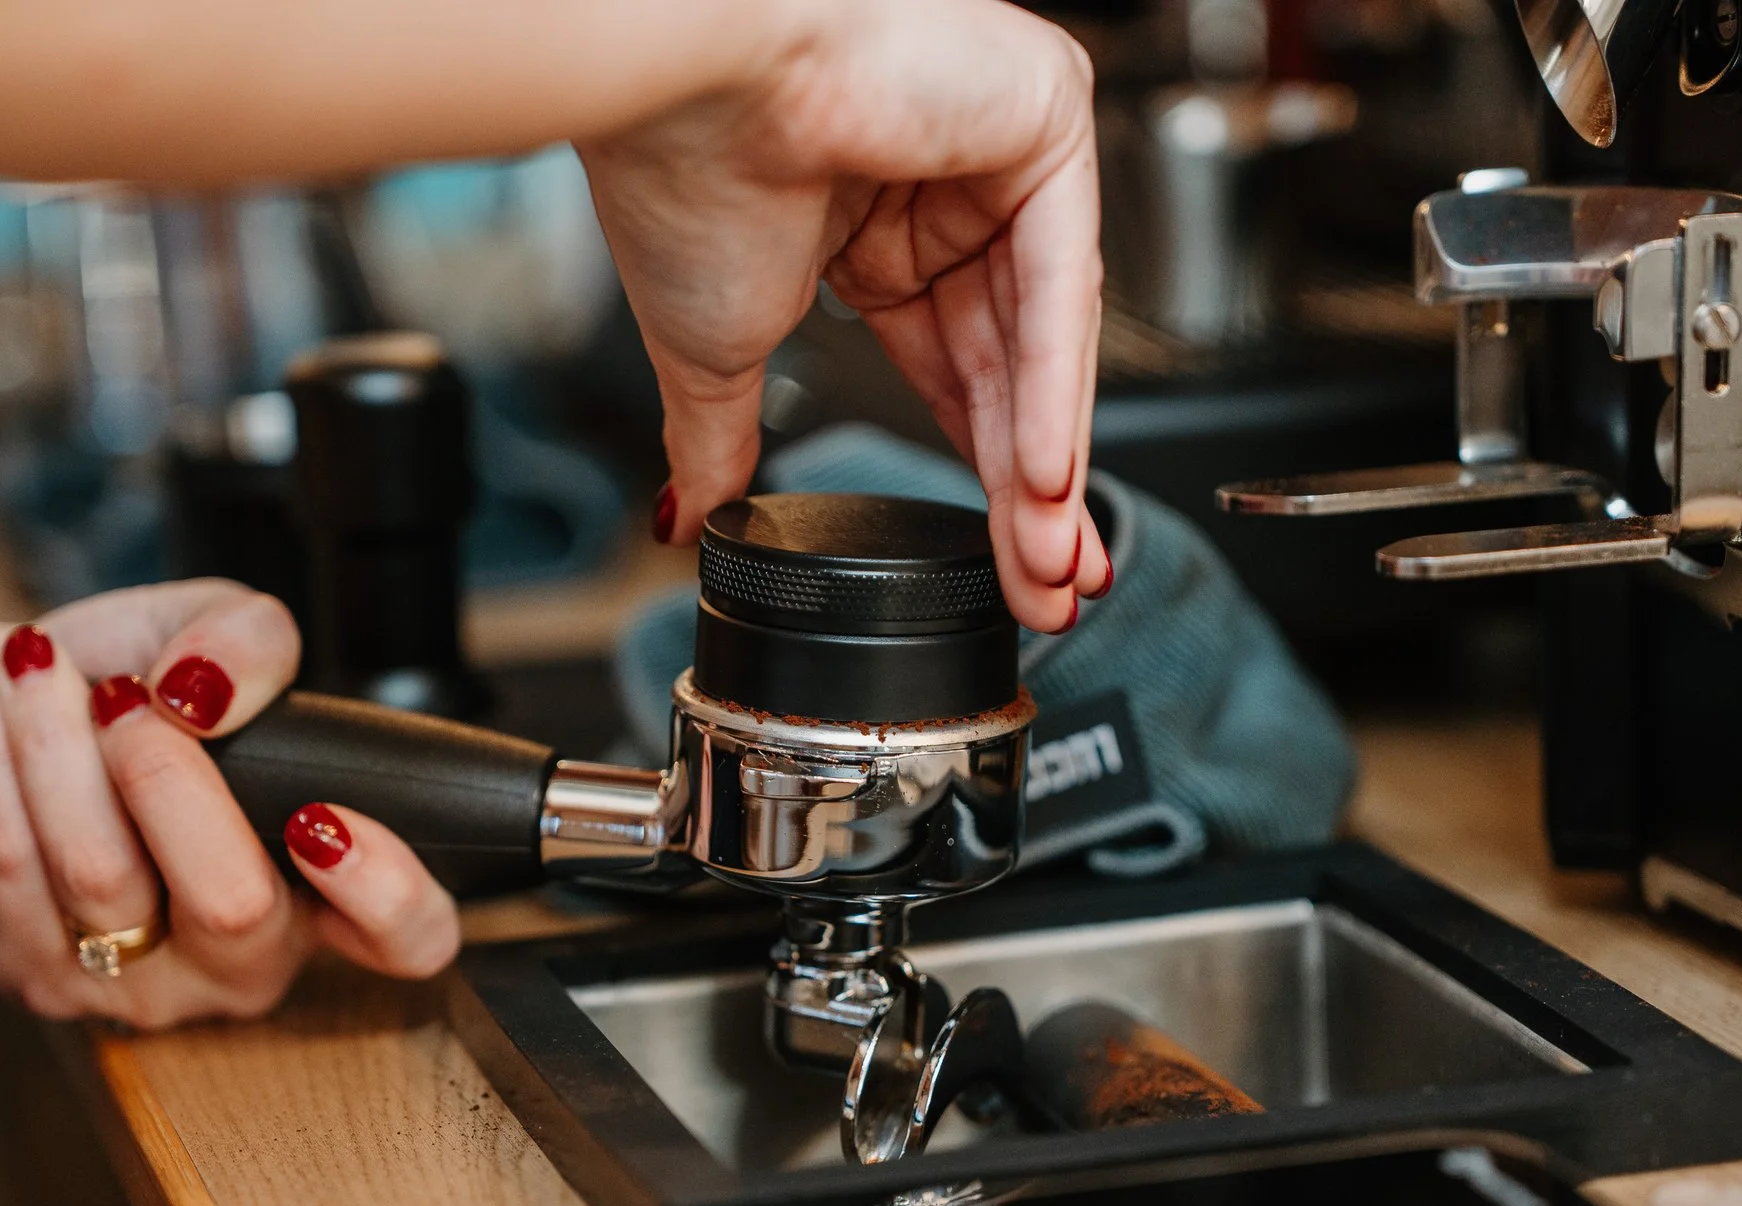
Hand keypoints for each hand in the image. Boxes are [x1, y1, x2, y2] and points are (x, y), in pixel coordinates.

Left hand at [0, 580, 457, 1026]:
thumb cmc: (129, 686)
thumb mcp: (209, 632)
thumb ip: (247, 641)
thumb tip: (207, 690)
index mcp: (322, 889)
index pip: (407, 936)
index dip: (386, 892)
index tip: (323, 816)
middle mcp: (240, 962)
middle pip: (234, 906)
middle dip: (166, 775)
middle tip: (123, 700)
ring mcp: (133, 985)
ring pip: (100, 877)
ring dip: (53, 743)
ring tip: (32, 665)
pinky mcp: (26, 975)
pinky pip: (10, 867)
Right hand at [579, 0, 1107, 632]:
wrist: (682, 79)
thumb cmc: (680, 170)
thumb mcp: (715, 352)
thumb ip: (723, 438)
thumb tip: (688, 520)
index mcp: (873, 227)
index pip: (957, 369)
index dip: (983, 475)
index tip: (1003, 568)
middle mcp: (948, 184)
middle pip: (1012, 366)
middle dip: (1030, 497)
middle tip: (1045, 590)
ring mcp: (1002, 146)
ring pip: (1046, 332)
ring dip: (1048, 464)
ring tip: (1046, 562)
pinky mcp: (1043, 114)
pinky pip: (1062, 276)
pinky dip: (1053, 387)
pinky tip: (1041, 480)